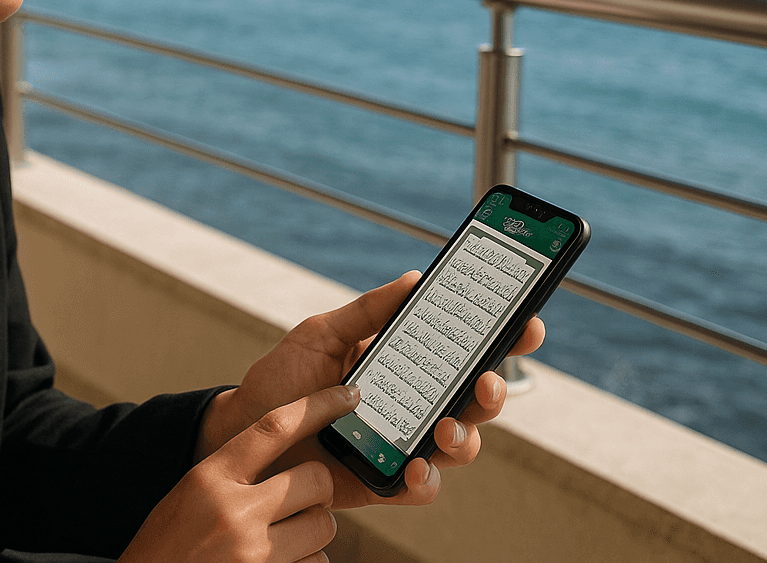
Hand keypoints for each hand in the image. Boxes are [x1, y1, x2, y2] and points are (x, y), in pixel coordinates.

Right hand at [120, 385, 356, 562]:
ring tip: (281, 536)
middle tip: (299, 497)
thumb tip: (288, 450)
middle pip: (316, 480)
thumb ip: (234, 472)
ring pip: (324, 526)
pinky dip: (305, 561)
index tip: (346, 396)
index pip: (275, 428)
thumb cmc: (169, 543)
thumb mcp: (191, 494)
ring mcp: (255, 554)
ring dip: (312, 529)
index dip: (318, 406)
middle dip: (317, 489)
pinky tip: (276, 561)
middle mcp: (235, 513)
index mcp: (211, 477)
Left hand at [195, 271, 545, 508]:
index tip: (525, 323)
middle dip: (494, 390)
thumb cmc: (281, 381)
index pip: (463, 349)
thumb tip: (415, 279)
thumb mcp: (321, 334)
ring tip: (445, 429)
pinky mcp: (384, 482)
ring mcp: (402, 443)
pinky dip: (425, 482)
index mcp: (405, 362)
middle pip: (475, 399)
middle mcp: (413, 403)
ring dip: (465, 438)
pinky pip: (421, 488)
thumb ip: (368, 312)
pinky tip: (413, 470)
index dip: (503, 337)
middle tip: (485, 381)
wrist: (241, 434)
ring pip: (460, 444)